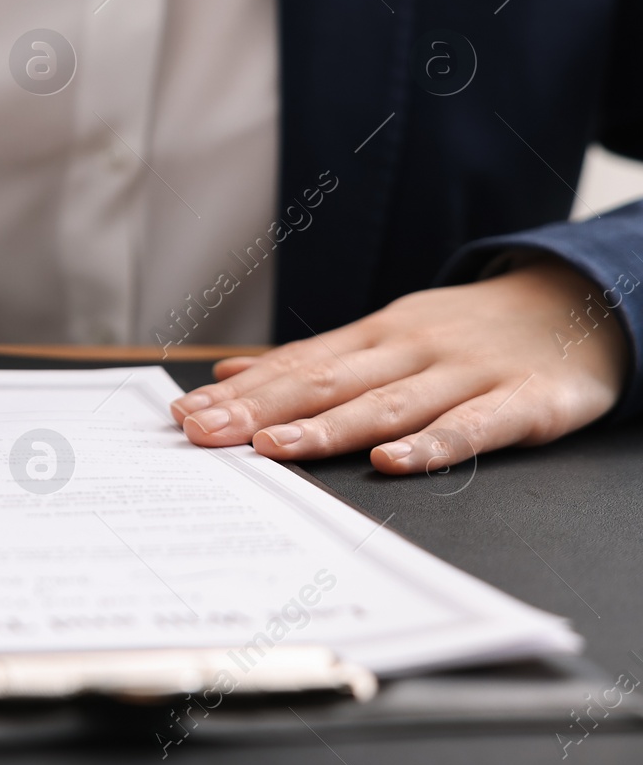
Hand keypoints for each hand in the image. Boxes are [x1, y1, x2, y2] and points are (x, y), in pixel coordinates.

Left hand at [168, 260, 627, 473]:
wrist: (578, 302)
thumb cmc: (466, 331)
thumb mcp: (384, 333)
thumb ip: (310, 358)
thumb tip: (227, 370)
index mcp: (375, 336)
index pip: (296, 365)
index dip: (239, 392)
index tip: (186, 414)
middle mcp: (410, 349)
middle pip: (325, 382)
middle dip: (258, 410)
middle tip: (202, 433)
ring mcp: (466, 373)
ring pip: (386, 403)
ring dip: (325, 428)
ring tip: (270, 448)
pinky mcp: (523, 401)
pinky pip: (473, 426)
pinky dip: (432, 444)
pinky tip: (393, 462)